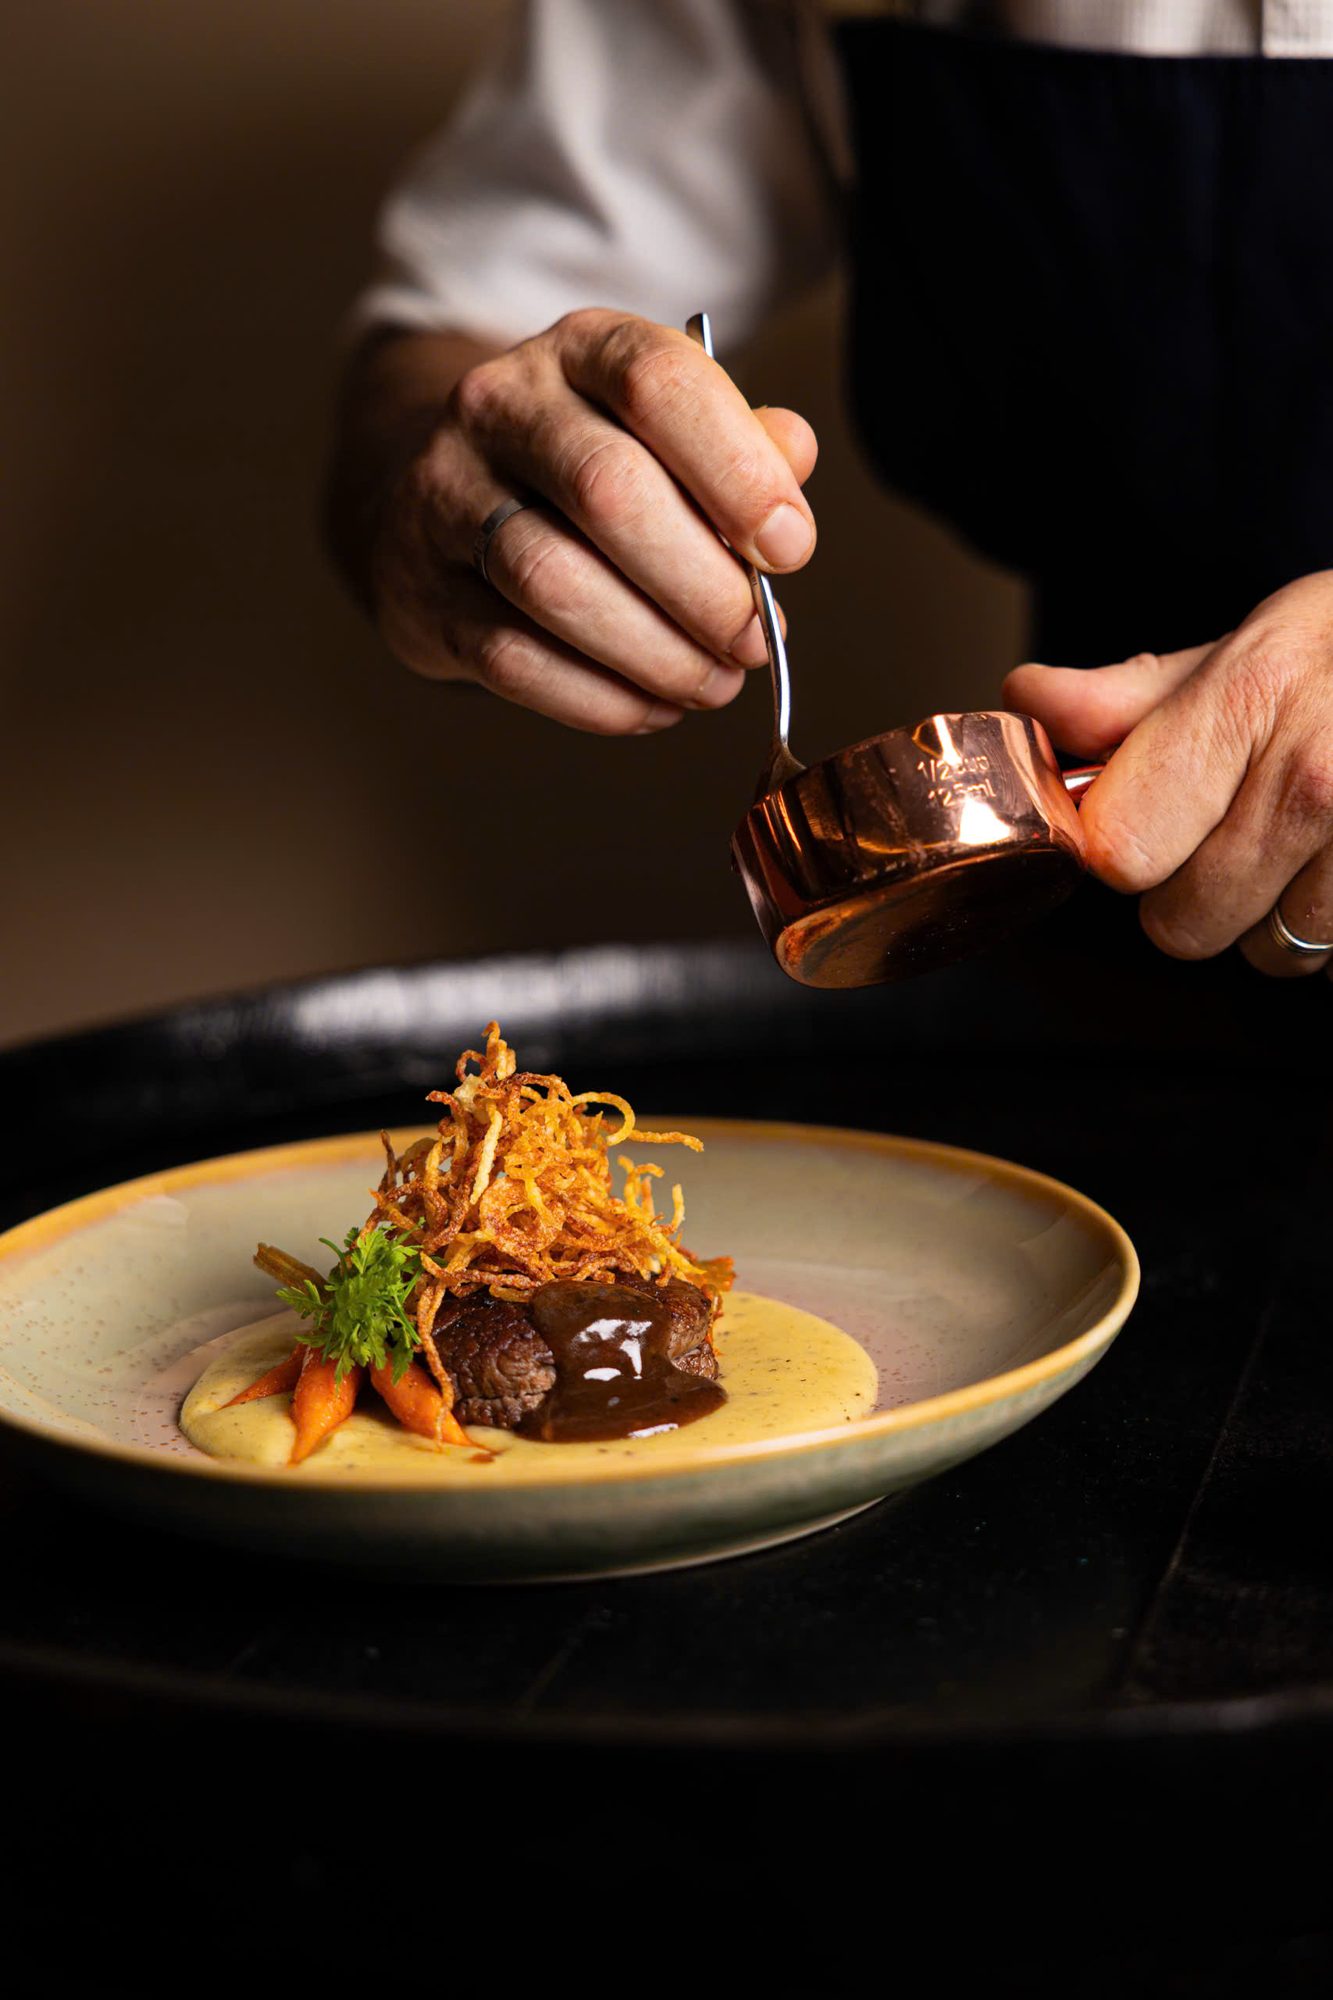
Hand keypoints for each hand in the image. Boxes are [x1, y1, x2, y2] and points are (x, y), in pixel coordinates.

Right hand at [363, 312, 816, 733]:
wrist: (440, 497)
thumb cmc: (588, 467)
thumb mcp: (664, 430)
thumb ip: (740, 445)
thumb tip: (791, 478)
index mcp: (580, 348)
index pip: (659, 384)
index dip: (737, 473)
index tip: (789, 548)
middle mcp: (500, 407)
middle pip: (608, 492)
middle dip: (702, 585)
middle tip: (754, 639)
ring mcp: (447, 496)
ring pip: (554, 582)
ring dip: (654, 652)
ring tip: (714, 684)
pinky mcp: (422, 592)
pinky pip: (512, 659)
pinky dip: (598, 698)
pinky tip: (652, 707)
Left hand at [1003, 572, 1332, 976]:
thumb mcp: (1245, 649)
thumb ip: (1128, 698)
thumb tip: (1030, 701)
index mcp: (1248, 702)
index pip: (1119, 847)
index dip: (1117, 843)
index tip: (1139, 819)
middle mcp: (1316, 779)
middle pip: (1181, 922)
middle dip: (1191, 889)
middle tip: (1234, 828)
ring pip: (1266, 955)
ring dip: (1270, 917)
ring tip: (1303, 843)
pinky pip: (1331, 964)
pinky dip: (1330, 929)